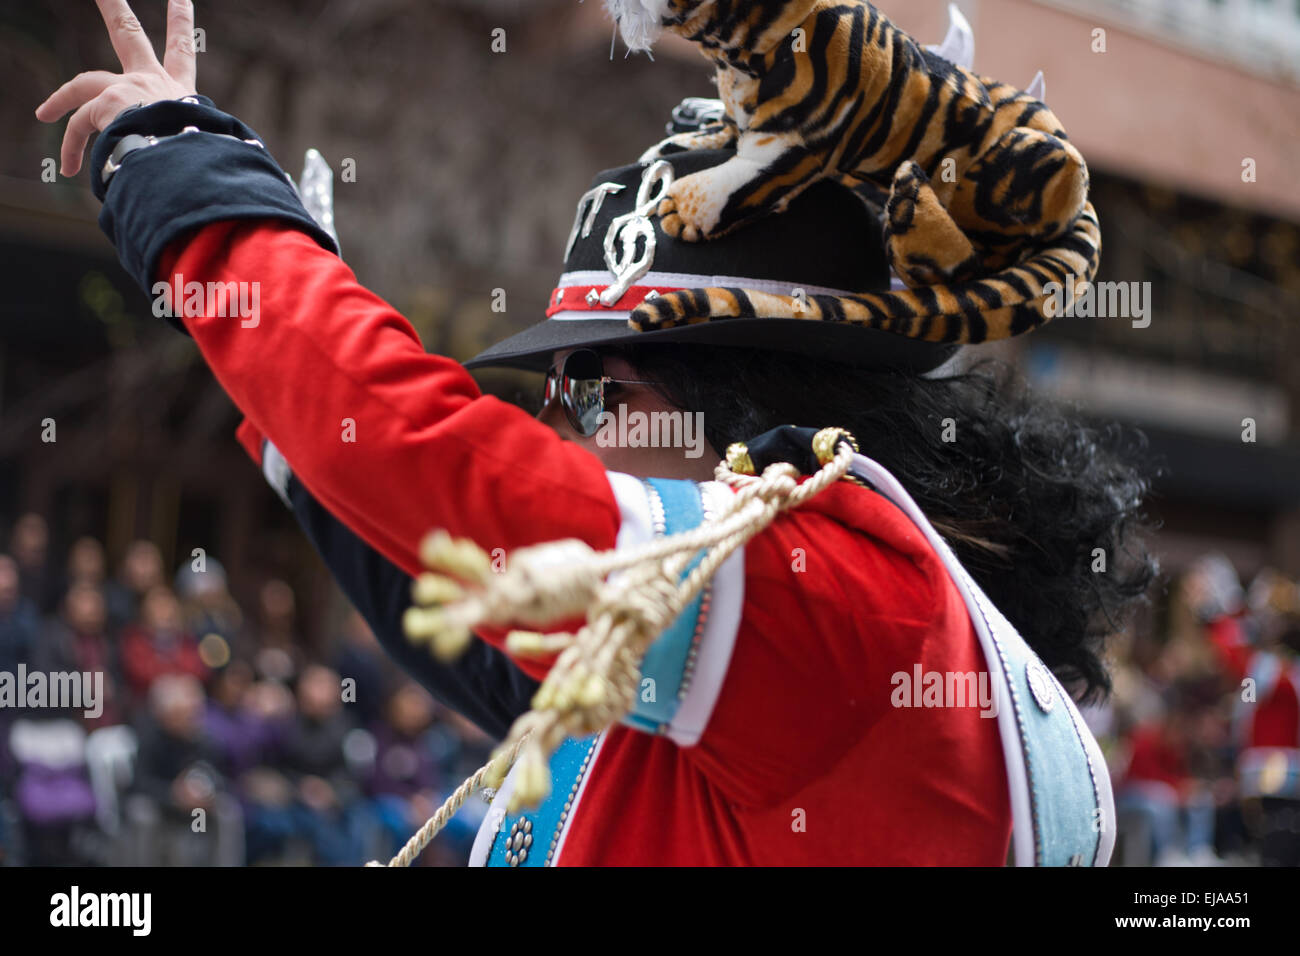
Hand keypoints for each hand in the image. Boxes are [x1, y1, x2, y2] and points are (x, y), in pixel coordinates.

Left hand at [35, 0, 197, 176]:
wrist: (188, 155)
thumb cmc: (201, 155)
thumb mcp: (203, 148)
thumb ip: (197, 151)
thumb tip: (205, 185)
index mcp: (179, 92)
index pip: (182, 53)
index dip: (181, 25)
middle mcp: (153, 81)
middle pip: (129, 34)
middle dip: (114, 8)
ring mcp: (128, 87)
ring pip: (85, 83)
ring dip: (60, 98)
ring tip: (43, 113)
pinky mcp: (106, 102)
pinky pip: (81, 127)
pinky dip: (73, 149)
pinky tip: (67, 168)